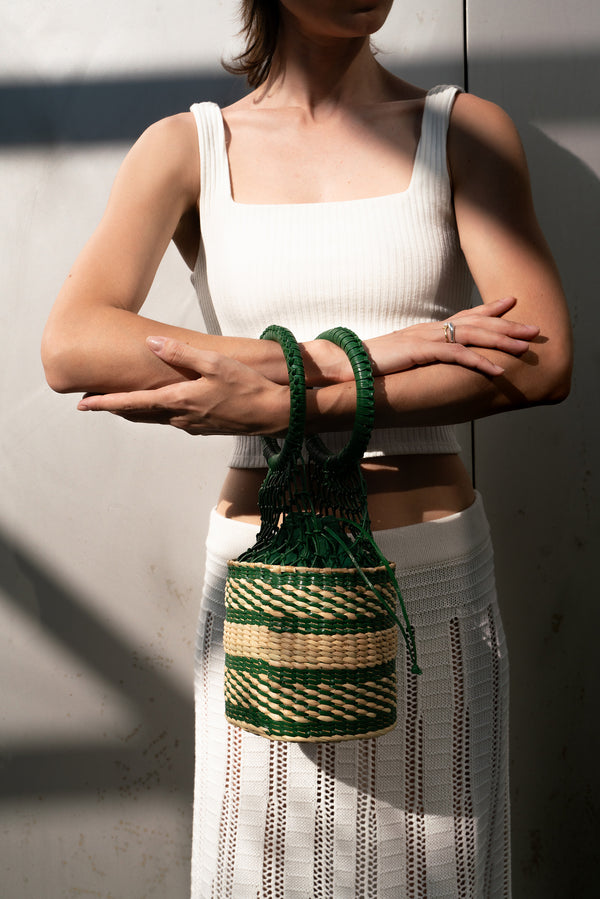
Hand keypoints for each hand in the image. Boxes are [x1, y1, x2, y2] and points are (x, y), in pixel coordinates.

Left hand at [77, 337, 288, 435]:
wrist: (273, 415)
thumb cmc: (247, 387)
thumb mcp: (214, 364)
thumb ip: (180, 353)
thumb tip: (151, 343)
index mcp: (178, 401)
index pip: (132, 402)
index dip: (105, 402)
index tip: (83, 403)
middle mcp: (179, 417)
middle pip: (138, 413)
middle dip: (114, 407)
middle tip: (91, 402)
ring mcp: (192, 425)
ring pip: (154, 418)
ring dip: (134, 410)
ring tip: (118, 403)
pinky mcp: (204, 426)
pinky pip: (171, 420)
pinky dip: (155, 413)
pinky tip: (158, 407)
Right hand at [310, 296, 538, 382]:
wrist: (342, 364)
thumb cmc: (366, 366)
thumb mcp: (398, 359)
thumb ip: (416, 358)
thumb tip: (426, 364)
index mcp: (424, 330)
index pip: (463, 315)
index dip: (489, 310)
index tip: (512, 304)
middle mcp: (428, 329)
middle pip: (475, 323)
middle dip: (507, 326)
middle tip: (534, 329)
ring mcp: (424, 339)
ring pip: (472, 335)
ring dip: (502, 342)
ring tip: (525, 348)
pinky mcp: (418, 352)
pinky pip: (456, 356)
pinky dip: (480, 363)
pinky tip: (498, 370)